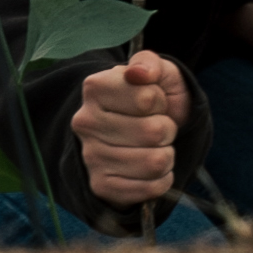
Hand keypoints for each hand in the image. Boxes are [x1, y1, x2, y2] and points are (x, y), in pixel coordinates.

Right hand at [72, 49, 191, 207]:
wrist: (140, 135)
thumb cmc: (152, 100)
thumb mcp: (157, 73)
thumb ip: (150, 64)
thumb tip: (139, 73)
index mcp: (96, 88)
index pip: (148, 98)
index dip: (160, 101)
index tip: (153, 101)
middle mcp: (85, 122)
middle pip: (153, 132)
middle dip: (166, 129)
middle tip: (158, 127)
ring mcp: (90, 156)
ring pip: (154, 162)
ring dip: (166, 155)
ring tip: (155, 147)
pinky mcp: (101, 186)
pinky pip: (148, 187)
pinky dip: (161, 179)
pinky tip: (152, 169)